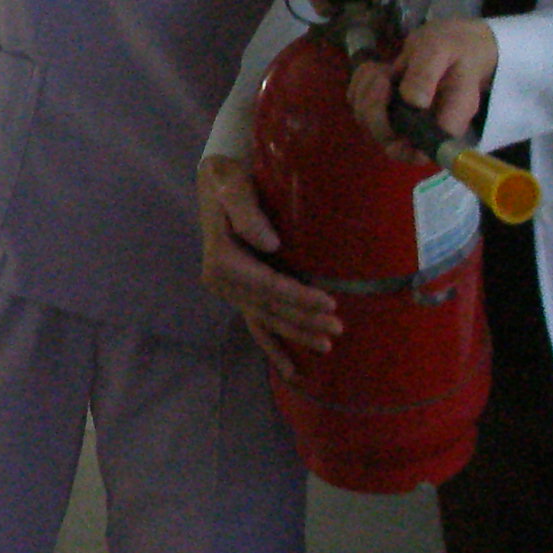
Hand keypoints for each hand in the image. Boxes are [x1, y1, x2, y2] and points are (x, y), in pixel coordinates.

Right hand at [198, 152, 338, 377]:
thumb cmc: (228, 181)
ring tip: (326, 344)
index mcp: (221, 261)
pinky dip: (272, 348)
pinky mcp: (239, 294)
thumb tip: (269, 244)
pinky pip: (256, 325)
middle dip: (303, 320)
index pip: (266, 285)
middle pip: (269, 307)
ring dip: (295, 334)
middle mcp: (221, 282)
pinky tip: (290, 370)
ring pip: (266, 319)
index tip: (329, 303)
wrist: (216, 183)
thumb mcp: (232, 186)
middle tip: (337, 329)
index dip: (298, 297)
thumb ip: (246, 212)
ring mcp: (230, 291)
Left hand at [353, 17, 496, 155]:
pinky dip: (360, 84)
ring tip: (383, 69)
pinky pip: (358, 103)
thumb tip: (415, 103)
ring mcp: (404, 120)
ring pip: (367, 120)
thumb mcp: (441, 49)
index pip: (428, 152)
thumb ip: (427, 74)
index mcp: (450, 118)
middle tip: (383, 76)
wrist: (451, 42)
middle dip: (374, 107)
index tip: (392, 122)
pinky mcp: (387, 108)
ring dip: (366, 91)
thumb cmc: (453, 46)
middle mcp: (426, 127)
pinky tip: (377, 69)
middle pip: (388, 139)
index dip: (405, 149)